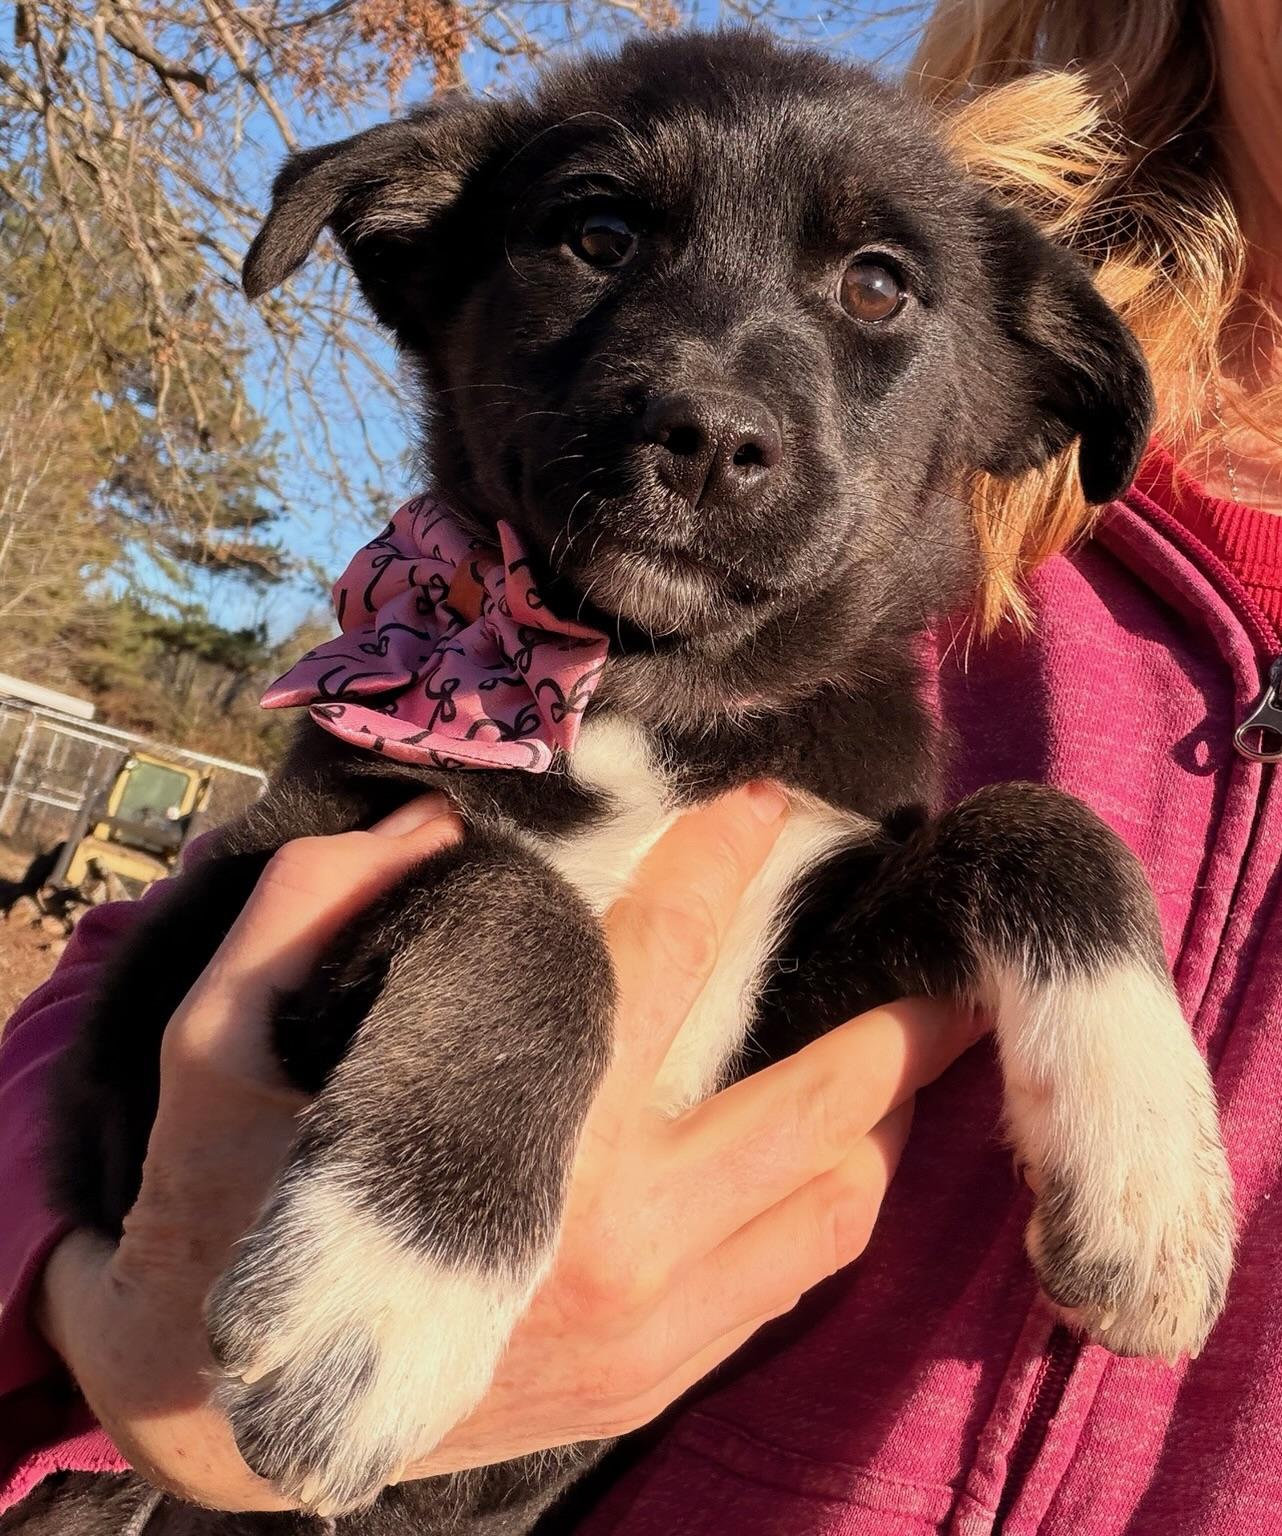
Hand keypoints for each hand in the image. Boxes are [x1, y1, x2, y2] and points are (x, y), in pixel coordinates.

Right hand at [38, 788, 979, 1509]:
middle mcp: (623, 1232)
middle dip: (905, 1010)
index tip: (766, 803)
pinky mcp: (653, 1380)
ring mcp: (653, 1322)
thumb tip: (435, 824)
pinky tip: (844, 1146)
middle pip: (822, 1095)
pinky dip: (840, 1198)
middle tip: (955, 943)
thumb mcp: (218, 1035)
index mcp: (532, 1129)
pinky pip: (798, 1276)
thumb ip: (315, 903)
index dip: (724, 859)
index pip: (669, 954)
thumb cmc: (222, 1204)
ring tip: (916, 1037)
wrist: (224, 1415)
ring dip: (890, 1109)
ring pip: (839, 1197)